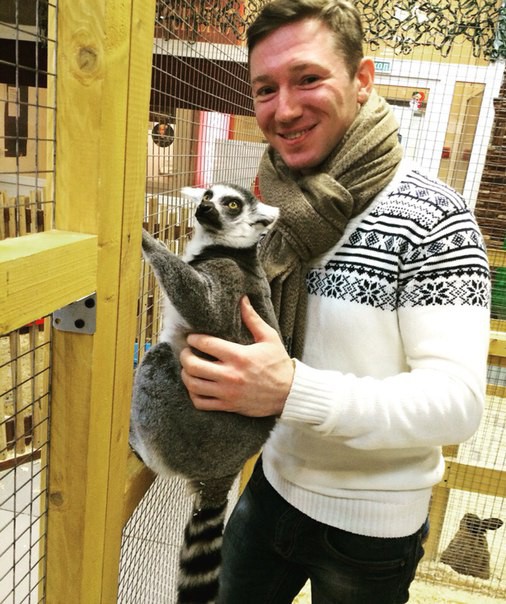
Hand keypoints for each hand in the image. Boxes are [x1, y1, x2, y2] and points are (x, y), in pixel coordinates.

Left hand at [180, 296, 293, 416]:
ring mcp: (228, 393)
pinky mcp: (228, 406)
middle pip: (193, 366)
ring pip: (193, 385)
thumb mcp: (269, 338)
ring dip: (186, 375)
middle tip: (187, 351)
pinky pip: (200, 403)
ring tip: (189, 368)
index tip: (192, 337)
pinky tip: (196, 386)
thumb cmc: (278, 364)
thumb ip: (252, 319)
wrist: (288, 393)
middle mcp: (230, 375)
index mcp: (239, 356)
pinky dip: (193, 394)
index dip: (194, 339)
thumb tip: (242, 299)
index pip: (206, 344)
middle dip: (185, 356)